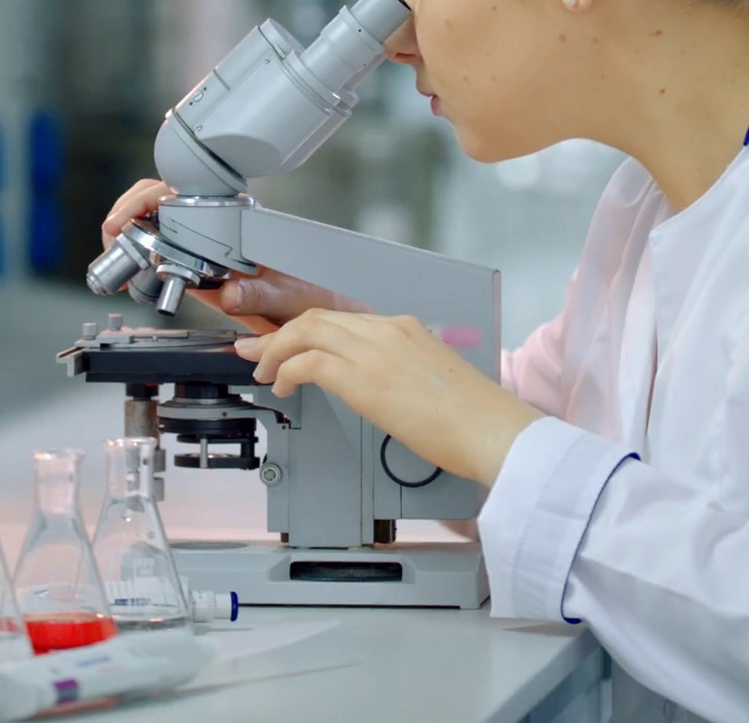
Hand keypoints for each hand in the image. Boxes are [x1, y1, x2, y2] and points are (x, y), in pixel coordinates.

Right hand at [100, 179, 365, 334]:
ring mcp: (210, 248)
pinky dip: (141, 256)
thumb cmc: (318, 297)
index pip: (186, 193)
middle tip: (112, 233)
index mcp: (240, 223)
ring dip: (131, 232)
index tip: (128, 218)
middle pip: (164, 202)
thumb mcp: (291, 296)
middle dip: (129, 212)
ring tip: (115, 252)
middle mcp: (222, 229)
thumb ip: (262, 293)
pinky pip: (166, 253)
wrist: (326, 317)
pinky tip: (130, 270)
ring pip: (160, 224)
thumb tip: (232, 294)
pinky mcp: (204, 270)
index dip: (150, 200)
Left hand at [237, 311, 542, 487]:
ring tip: (263, 370)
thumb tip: (378, 388)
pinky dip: (288, 370)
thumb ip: (400, 374)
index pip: (342, 319)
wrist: (493, 429)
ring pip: (307, 331)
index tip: (286, 340)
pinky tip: (284, 387)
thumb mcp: (432, 380)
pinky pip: (310, 362)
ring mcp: (375, 349)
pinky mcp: (365, 377)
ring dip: (277, 349)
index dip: (306, 329)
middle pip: (317, 317)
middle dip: (279, 333)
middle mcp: (388, 329)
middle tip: (255, 350)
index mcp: (405, 328)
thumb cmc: (473, 418)